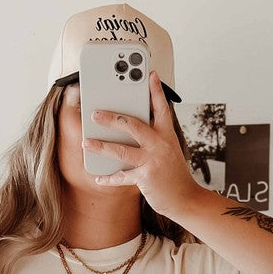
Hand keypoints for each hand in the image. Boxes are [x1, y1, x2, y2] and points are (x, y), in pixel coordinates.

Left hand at [82, 69, 198, 218]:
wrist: (185, 199)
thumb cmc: (175, 176)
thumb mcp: (169, 152)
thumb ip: (155, 140)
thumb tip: (131, 132)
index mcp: (167, 135)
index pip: (161, 108)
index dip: (156, 91)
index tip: (150, 74)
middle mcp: (160, 145)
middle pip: (133, 125)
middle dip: (112, 118)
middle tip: (95, 113)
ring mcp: (152, 161)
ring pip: (122, 150)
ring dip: (102, 146)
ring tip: (87, 142)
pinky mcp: (145, 178)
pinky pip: (121, 176)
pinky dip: (108, 178)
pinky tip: (98, 177)